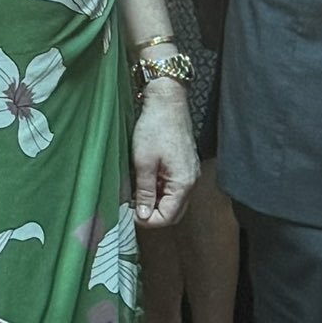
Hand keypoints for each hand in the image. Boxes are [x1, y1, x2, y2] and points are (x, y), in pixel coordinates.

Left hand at [131, 83, 198, 228]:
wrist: (167, 101)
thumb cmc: (156, 127)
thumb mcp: (143, 163)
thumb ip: (144, 192)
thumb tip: (142, 215)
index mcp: (183, 183)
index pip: (167, 217)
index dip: (147, 221)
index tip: (130, 214)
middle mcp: (191, 182)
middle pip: (173, 213)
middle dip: (153, 215)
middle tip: (132, 207)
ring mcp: (189, 174)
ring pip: (173, 201)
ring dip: (155, 202)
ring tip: (136, 192)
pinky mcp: (184, 166)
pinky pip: (173, 188)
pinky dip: (159, 190)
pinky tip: (144, 181)